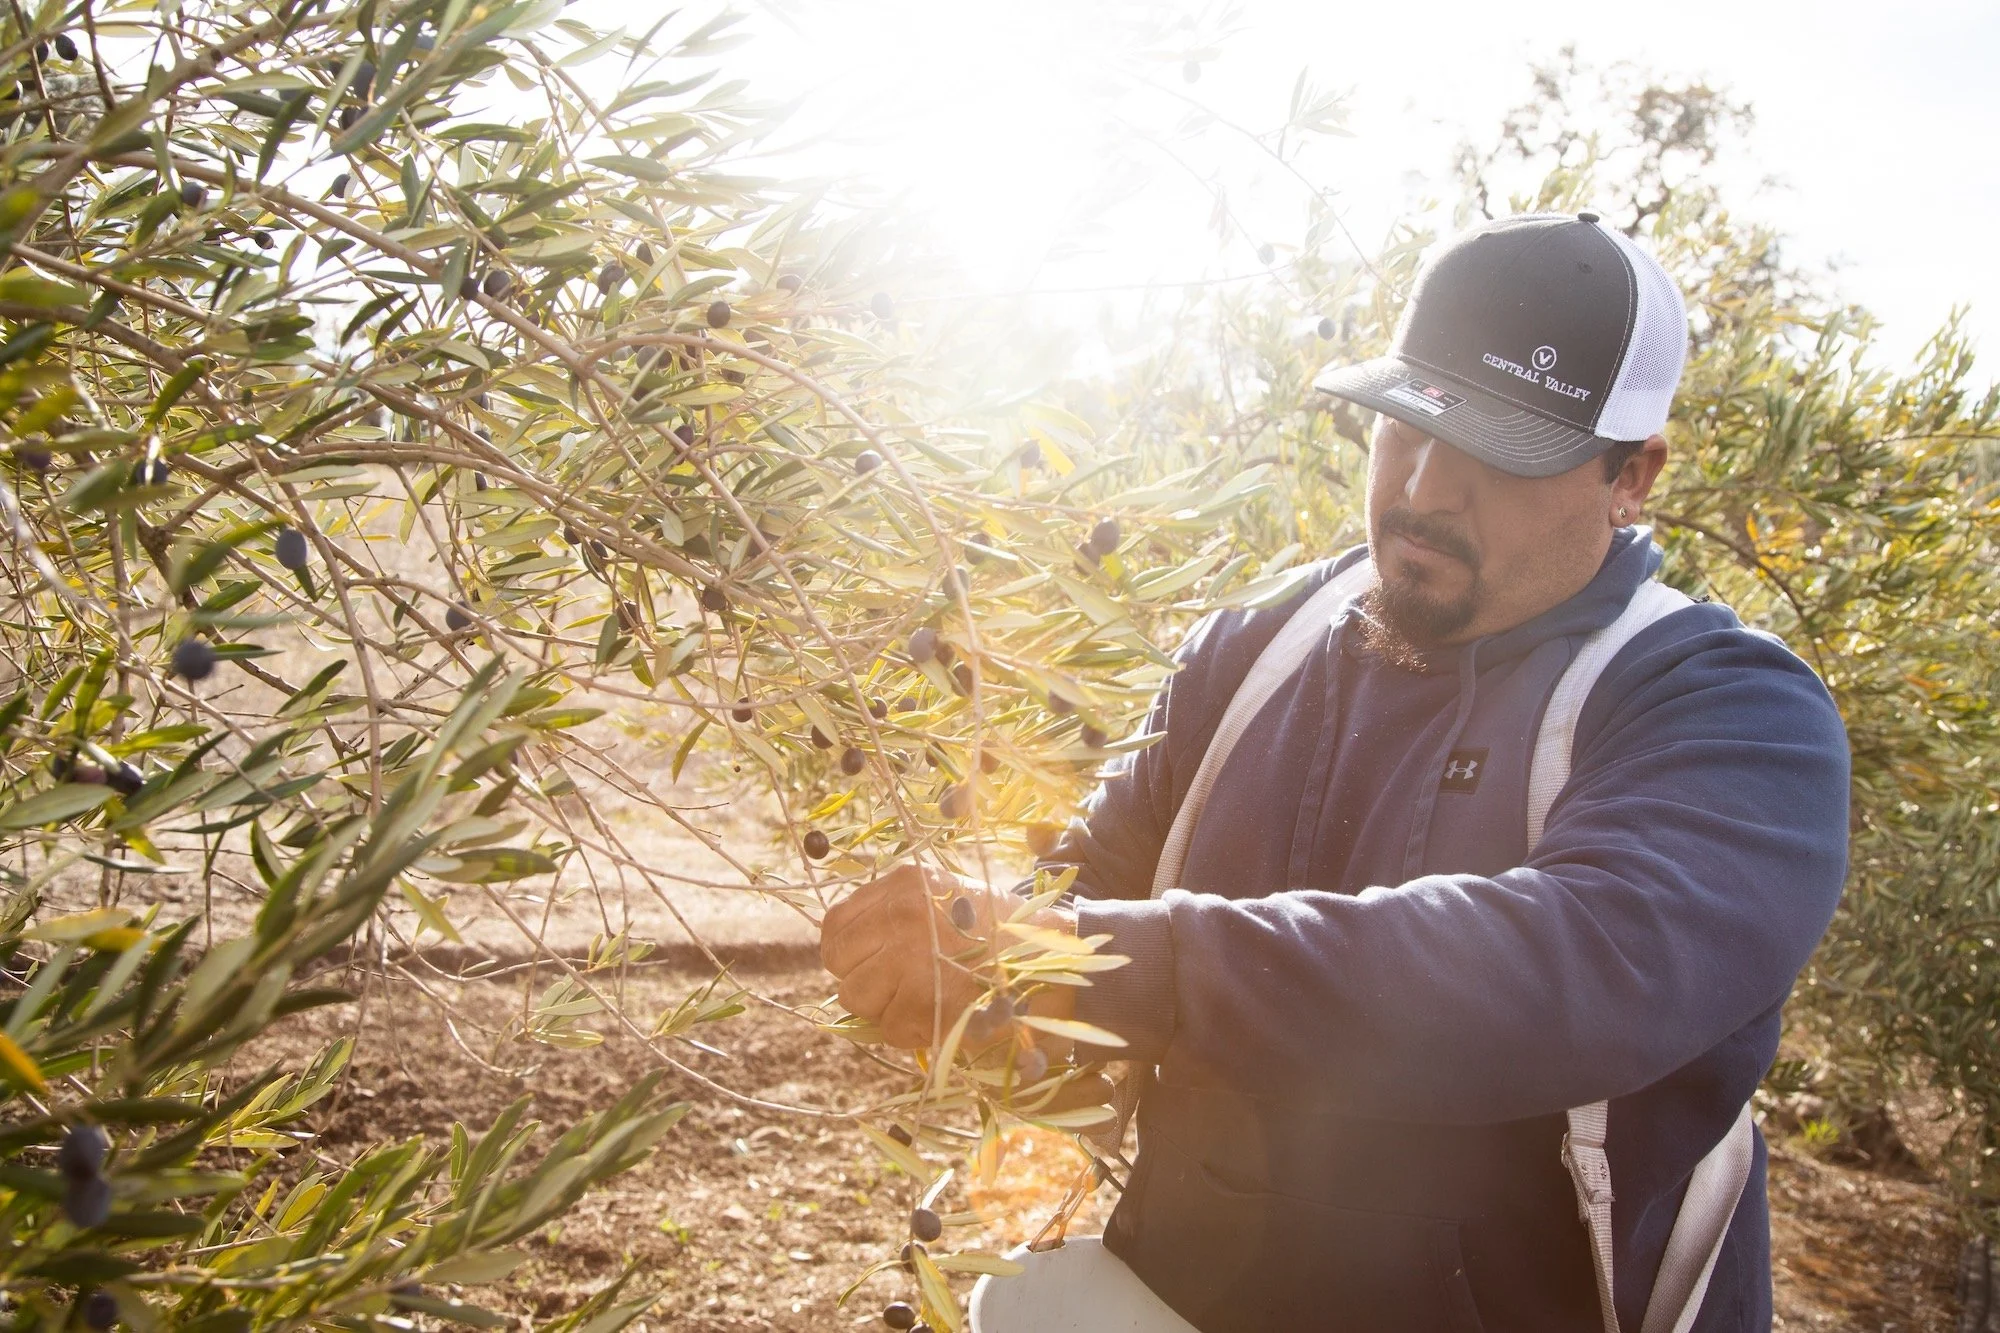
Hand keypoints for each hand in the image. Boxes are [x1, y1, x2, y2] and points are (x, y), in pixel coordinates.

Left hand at [819, 863, 1074, 1049]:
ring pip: (856, 999)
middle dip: (862, 981)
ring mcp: (911, 959)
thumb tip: (845, 954)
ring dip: (884, 1009)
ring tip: (923, 1001)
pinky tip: (942, 1016)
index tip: (866, 963)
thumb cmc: (1003, 932)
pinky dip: (911, 1032)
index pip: (835, 923)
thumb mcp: (946, 897)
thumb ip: (896, 915)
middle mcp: (902, 915)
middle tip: (896, 987)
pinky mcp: (926, 1002)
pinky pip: (889, 1028)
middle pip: (838, 962)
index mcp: (905, 884)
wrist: (1060, 961)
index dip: (846, 951)